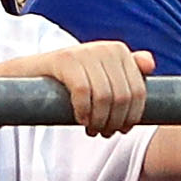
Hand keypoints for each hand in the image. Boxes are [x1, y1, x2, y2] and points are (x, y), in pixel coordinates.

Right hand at [10, 41, 153, 135]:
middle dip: (115, 121)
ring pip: (106, 97)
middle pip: (123, 97)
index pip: (139, 91)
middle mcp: (105, 47)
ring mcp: (84, 51)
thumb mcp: (102, 76)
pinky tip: (80, 119)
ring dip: (100, 121)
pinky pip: (84, 92)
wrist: (30, 74)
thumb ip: (127, 71)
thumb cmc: (71, 80)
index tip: (122, 129)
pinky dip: (84, 111)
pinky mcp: (64, 59)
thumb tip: (150, 64)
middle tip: (104, 133)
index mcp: (119, 51)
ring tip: (92, 130)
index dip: (132, 116)